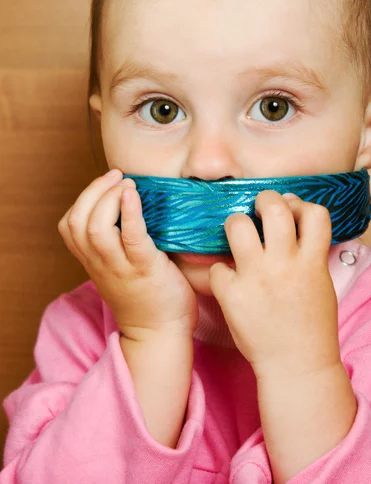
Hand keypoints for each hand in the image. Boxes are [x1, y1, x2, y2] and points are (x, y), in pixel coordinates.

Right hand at [57, 169, 197, 341]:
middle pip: (78, 221)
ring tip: (127, 185)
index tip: (105, 184)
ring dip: (109, 197)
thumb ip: (118, 244)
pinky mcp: (144, 269)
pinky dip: (130, 212)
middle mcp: (101, 263)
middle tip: (116, 176)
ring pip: (95, 227)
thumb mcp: (121, 269)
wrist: (160, 334)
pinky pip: (130, 236)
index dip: (82, 199)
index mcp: (94, 261)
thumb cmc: (148, 297)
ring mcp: (120, 267)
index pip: (69, 226)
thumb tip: (133, 207)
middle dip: (93, 190)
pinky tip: (133, 195)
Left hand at [209, 190, 340, 375]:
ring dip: (235, 224)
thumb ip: (308, 249)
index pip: (315, 212)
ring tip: (238, 234)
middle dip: (265, 199)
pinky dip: (221, 272)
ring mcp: (256, 278)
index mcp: (312, 262)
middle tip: (259, 209)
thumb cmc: (310, 323)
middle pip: (274, 207)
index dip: (302, 206)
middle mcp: (285, 264)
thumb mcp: (319, 281)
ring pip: (237, 225)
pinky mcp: (232, 295)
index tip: (292, 213)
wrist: (297, 365)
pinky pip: (217, 267)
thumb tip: (290, 213)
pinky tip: (229, 281)